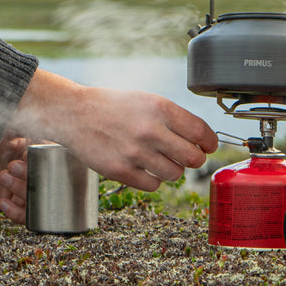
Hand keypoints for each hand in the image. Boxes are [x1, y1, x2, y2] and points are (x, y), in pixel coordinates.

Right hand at [8, 69, 218, 191]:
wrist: (75, 114)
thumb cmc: (113, 106)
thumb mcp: (147, 100)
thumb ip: (174, 118)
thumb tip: (201, 139)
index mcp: (160, 108)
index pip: (201, 132)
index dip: (210, 142)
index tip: (208, 146)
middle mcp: (150, 130)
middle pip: (193, 158)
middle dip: (194, 158)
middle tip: (187, 156)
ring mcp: (135, 152)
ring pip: (175, 174)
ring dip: (172, 169)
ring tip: (159, 158)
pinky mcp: (121, 171)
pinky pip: (153, 185)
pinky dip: (152, 179)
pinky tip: (143, 166)